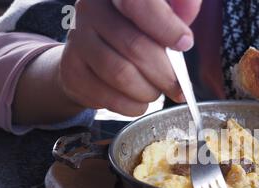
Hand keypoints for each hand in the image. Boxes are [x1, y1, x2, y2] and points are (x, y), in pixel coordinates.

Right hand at [59, 0, 201, 115]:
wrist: (91, 57)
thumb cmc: (134, 34)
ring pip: (122, 74)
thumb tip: (187, 27)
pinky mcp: (71, 71)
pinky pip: (109, 96)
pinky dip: (133, 106)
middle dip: (165, 73)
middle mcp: (90, 10)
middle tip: (179, 87)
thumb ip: (175, 15)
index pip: (138, 3)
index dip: (165, 26)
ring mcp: (77, 40)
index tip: (185, 43)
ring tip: (156, 92)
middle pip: (135, 46)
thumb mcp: (157, 17)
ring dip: (149, 92)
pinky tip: (139, 101)